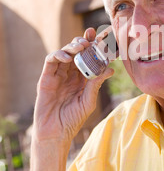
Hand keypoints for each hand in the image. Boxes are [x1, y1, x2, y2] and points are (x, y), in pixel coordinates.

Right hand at [34, 27, 113, 145]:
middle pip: (76, 52)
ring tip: (81, 46)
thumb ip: (96, 83)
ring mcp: (57, 74)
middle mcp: (70, 74)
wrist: (56, 133)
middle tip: (91, 38)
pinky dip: (59, 55)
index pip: (88, 58)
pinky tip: (68, 57)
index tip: (102, 38)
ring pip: (64, 53)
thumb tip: (110, 69)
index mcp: (82, 78)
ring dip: (72, 46)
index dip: (94, 47)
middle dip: (83, 42)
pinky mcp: (46, 77)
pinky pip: (51, 61)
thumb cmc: (73, 119)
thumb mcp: (88, 100)